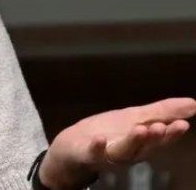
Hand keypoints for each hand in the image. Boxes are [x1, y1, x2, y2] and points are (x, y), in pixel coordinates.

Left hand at [40, 97, 195, 188]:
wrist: (74, 146)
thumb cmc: (110, 133)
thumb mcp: (136, 118)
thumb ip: (163, 112)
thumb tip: (194, 103)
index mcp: (142, 143)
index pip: (160, 139)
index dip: (172, 134)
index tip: (183, 124)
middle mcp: (129, 152)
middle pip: (145, 147)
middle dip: (155, 138)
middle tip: (163, 127)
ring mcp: (107, 154)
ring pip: (123, 151)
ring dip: (133, 141)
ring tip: (140, 129)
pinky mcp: (87, 154)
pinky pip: (93, 152)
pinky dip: (97, 146)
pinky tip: (100, 139)